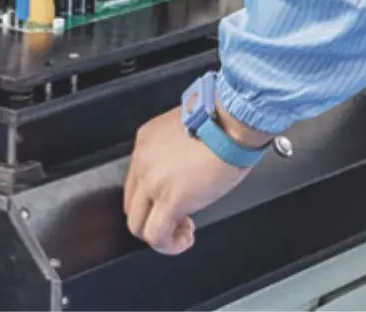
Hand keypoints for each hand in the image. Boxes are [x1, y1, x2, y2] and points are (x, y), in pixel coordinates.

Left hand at [124, 107, 255, 254]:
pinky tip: (184, 239)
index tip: (172, 197)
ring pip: (137, 223)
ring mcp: (152, 181)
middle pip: (133, 202)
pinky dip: (168, 245)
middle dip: (154, 214)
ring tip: (181, 231)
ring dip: (159, 232)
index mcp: (147, 140)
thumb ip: (178, 149)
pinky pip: (155, 235)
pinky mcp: (169, 201)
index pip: (137, 178)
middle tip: (178, 216)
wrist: (231, 123)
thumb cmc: (222, 121)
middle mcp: (143, 160)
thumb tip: (185, 170)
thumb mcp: (188, 129)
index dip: (154, 194)